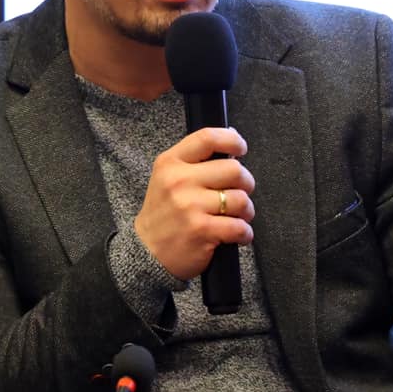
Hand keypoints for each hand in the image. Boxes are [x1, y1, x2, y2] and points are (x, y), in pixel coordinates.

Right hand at [132, 127, 255, 279]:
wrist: (146, 252)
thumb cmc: (163, 213)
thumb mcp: (167, 178)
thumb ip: (195, 160)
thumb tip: (232, 138)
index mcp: (170, 163)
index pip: (208, 138)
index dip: (232, 141)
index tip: (240, 149)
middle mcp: (179, 181)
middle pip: (234, 170)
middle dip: (246, 183)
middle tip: (239, 193)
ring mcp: (190, 206)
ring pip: (241, 199)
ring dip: (246, 211)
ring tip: (236, 216)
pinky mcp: (202, 230)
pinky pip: (240, 227)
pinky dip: (244, 233)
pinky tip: (236, 234)